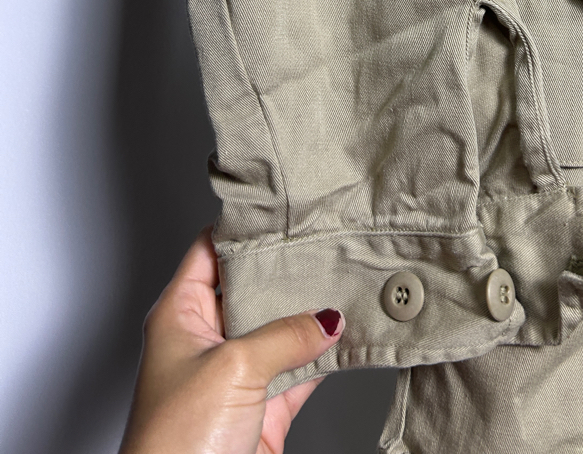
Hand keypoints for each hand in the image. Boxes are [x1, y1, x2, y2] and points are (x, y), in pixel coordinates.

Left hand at [118, 225, 344, 453]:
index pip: (210, 251)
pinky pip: (299, 370)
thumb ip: (284, 335)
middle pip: (252, 288)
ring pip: (280, 329)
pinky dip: (325, 356)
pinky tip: (350, 337)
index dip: (244, 228)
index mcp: (178, 314)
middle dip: (288, 270)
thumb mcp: (232, 368)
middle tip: (327, 242)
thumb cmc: (175, 443)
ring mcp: (235, 374)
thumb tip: (327, 317)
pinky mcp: (262, 409)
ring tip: (348, 282)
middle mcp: (206, 339)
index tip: (282, 209)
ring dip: (311, 314)